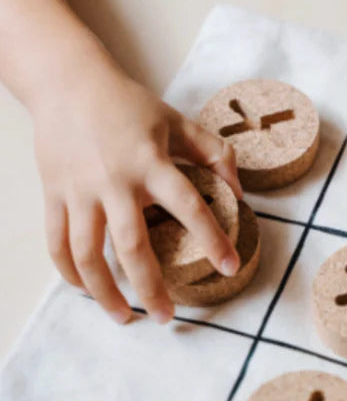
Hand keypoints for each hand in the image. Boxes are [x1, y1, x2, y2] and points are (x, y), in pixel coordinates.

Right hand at [33, 62, 241, 325]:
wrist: (68, 83)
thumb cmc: (127, 104)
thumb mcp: (176, 121)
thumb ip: (212, 152)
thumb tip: (239, 188)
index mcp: (151, 163)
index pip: (188, 207)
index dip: (211, 239)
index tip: (229, 267)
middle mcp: (115, 182)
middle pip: (132, 247)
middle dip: (151, 288)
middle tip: (167, 317)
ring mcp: (80, 192)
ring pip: (88, 256)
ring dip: (105, 292)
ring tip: (124, 316)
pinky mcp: (54, 195)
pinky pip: (58, 244)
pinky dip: (70, 273)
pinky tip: (86, 289)